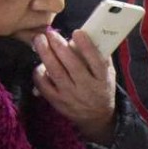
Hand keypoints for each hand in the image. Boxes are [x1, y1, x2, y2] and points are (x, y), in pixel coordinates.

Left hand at [33, 29, 115, 144]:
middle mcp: (86, 87)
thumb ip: (101, 57)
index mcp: (102, 79)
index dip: (86, 46)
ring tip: (39, 40)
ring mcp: (70, 95)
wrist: (96, 116)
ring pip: (55, 73)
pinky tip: (39, 63)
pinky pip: (44, 85)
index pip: (96, 61)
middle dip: (59, 46)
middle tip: (50, 32)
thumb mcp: (108, 74)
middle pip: (72, 65)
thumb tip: (90, 35)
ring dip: (46, 54)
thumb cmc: (101, 89)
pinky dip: (39, 73)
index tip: (77, 32)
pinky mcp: (57, 101)